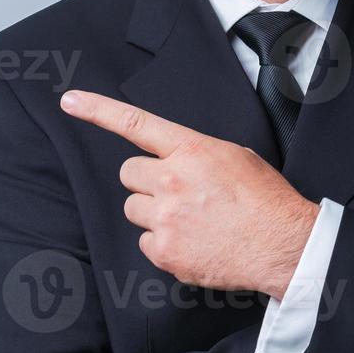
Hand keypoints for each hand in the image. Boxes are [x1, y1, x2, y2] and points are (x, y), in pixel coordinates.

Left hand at [58, 89, 316, 298]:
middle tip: (177, 194)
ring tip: (191, 221)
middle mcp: (172, 180)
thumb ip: (196, 153)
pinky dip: (163, 244)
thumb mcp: (236, 157)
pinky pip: (145, 242)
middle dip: (147, 182)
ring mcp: (166, 218)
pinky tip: (193, 243)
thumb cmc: (266, 200)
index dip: (97, 110)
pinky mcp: (165, 251)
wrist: (284, 245)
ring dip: (153, 213)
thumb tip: (176, 159)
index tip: (70, 101)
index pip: (135, 124)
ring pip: (134, 209)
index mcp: (191, 150)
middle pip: (129, 173)